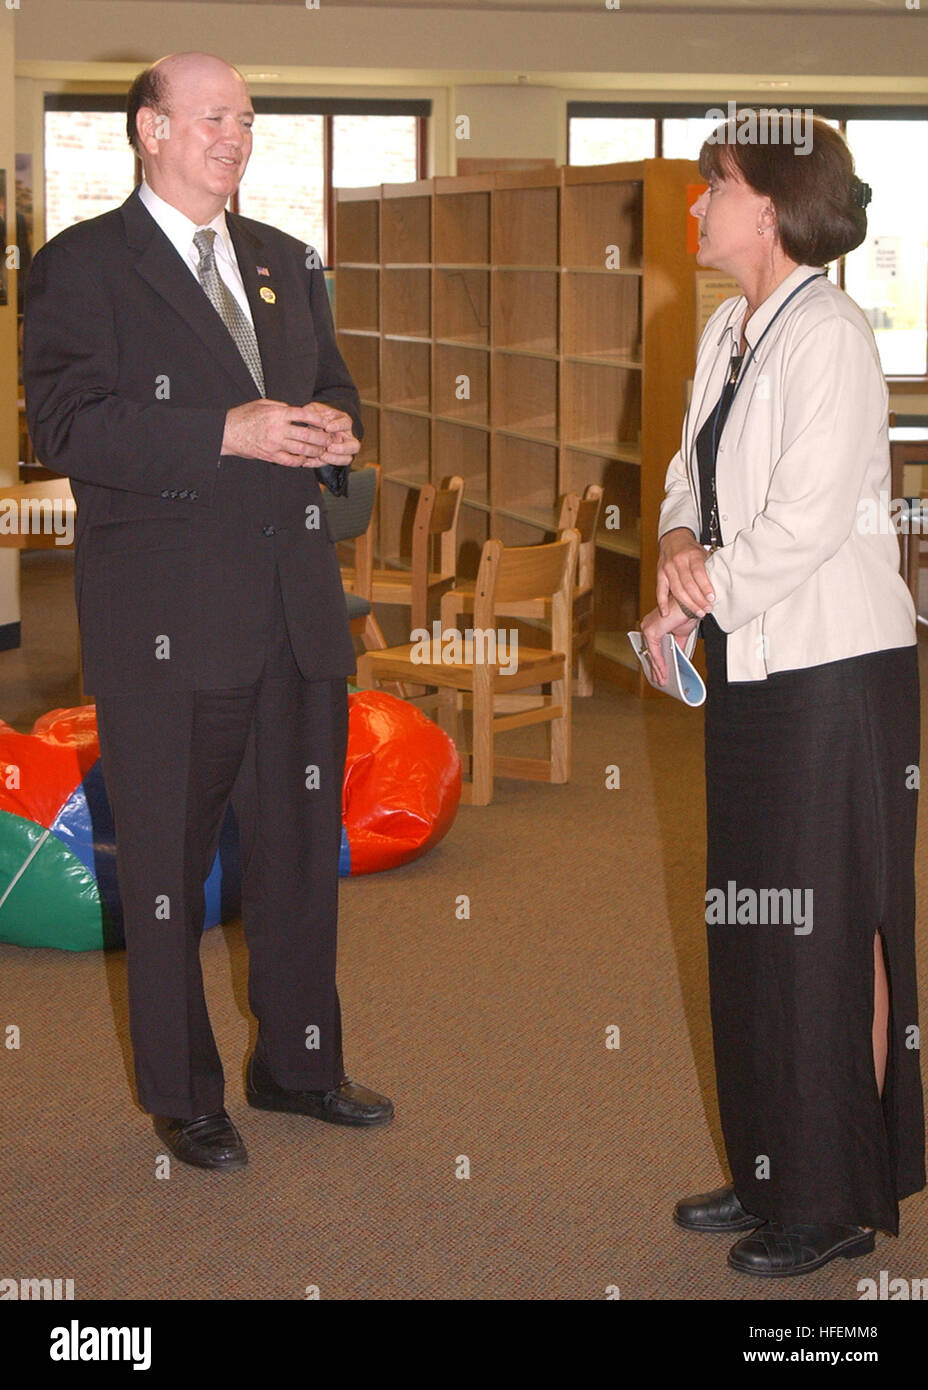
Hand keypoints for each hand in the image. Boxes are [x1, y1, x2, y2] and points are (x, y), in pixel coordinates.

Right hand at [221, 400, 341, 466]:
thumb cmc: (243, 416)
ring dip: (315, 451)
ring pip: (302, 449)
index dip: (318, 419)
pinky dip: (300, 461)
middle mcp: (278, 429)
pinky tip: (305, 460)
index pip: (304, 415)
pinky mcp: (270, 456)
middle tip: (330, 440)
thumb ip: (280, 406)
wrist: (226, 432)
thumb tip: (295, 409)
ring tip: (322, 451)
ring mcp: (275, 444)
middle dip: (322, 438)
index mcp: (277, 413)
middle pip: (307, 435)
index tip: (327, 422)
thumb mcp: (262, 404)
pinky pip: (290, 461)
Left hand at [306, 404, 361, 466]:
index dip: (338, 426)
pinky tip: (306, 461)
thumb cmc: (315, 415)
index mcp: (343, 422)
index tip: (327, 427)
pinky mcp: (330, 458)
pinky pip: (328, 465)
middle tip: (329, 447)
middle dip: (343, 449)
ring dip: (335, 459)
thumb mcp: (314, 409)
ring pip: (347, 459)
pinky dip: (317, 464)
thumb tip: (310, 416)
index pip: (346, 424)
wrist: (310, 425)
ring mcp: (340, 450)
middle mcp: (346, 437)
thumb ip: (313, 411)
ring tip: (321, 456)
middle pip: (355, 446)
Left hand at [639, 602, 698, 685]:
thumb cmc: (686, 611)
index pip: (652, 647)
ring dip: (658, 669)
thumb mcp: (681, 634)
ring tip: (663, 680)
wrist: (692, 603)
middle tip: (660, 680)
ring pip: (652, 654)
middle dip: (656, 668)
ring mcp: (647, 628)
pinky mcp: (652, 632)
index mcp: (652, 624)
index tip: (658, 672)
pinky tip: (664, 672)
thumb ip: (677, 646)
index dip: (655, 661)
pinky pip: (655, 652)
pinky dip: (660, 664)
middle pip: (650, 652)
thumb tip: (678, 658)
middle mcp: (647, 625)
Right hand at [657, 527, 714, 619]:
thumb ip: (708, 566)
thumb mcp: (702, 552)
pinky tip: (666, 613)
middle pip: (688, 584)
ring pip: (676, 590)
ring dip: (687, 604)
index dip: (705, 587)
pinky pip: (660, 590)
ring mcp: (667, 568)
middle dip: (698, 599)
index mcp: (692, 555)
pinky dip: (662, 603)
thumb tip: (721, 582)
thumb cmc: (691, 549)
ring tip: (698, 612)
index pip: (698, 573)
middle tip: (707, 609)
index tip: (712, 598)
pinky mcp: (660, 574)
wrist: (673, 539)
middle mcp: (678, 561)